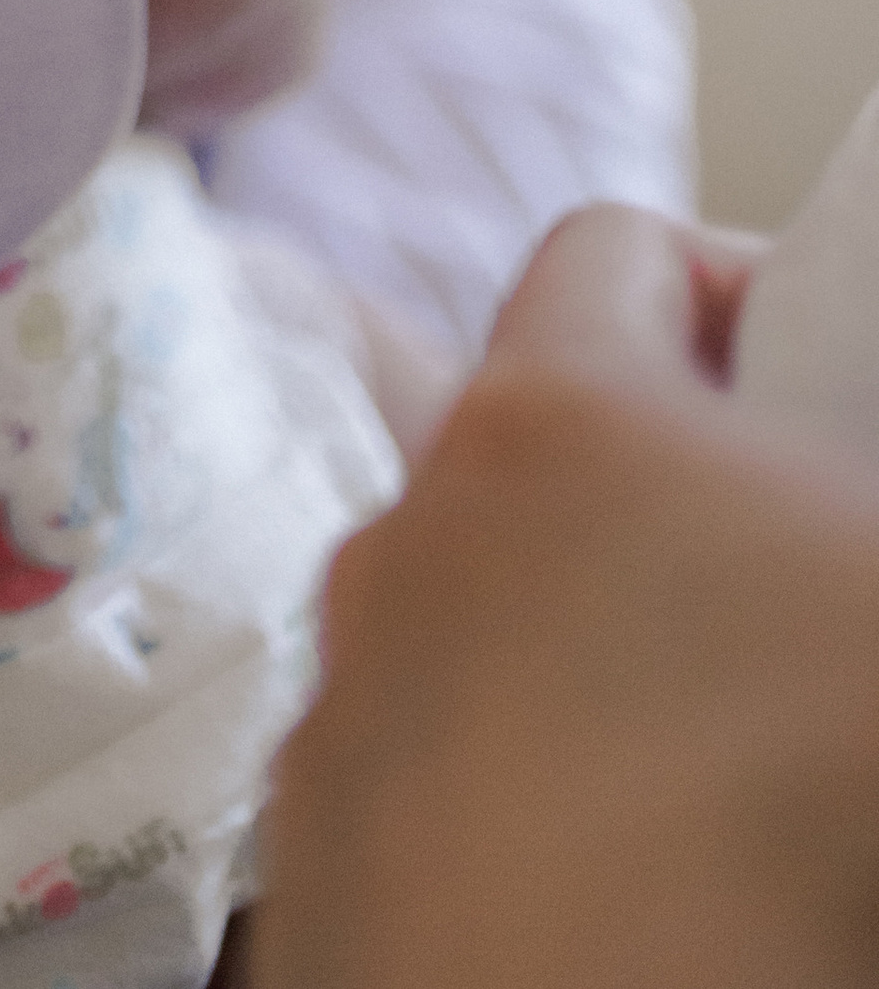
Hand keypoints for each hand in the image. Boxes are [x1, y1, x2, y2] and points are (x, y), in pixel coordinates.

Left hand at [255, 208, 878, 988]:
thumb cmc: (790, 797)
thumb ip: (845, 491)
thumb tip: (820, 536)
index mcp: (551, 423)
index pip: (615, 255)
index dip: (730, 291)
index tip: (817, 369)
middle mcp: (407, 535)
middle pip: (539, 459)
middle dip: (662, 511)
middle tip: (787, 599)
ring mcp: (342, 703)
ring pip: (472, 626)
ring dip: (579, 664)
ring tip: (708, 769)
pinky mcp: (312, 862)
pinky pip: (418, 784)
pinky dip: (507, 811)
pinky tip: (622, 883)